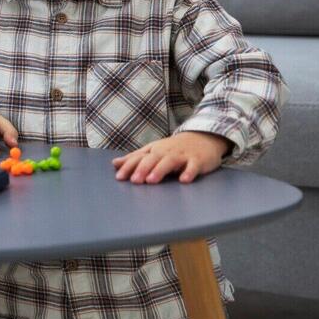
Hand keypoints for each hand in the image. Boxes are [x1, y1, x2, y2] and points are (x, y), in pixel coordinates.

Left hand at [112, 131, 231, 183]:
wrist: (203, 137)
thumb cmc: (174, 148)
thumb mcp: (154, 151)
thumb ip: (135, 158)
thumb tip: (115, 163)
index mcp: (155, 149)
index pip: (139, 157)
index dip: (129, 166)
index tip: (119, 177)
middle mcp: (167, 151)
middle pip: (153, 158)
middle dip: (143, 169)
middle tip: (135, 181)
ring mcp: (182, 155)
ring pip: (170, 161)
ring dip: (160, 170)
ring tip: (151, 180)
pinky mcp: (198, 160)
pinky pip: (193, 166)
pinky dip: (189, 172)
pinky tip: (183, 180)